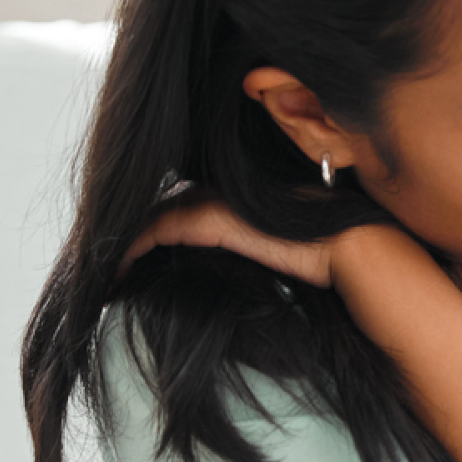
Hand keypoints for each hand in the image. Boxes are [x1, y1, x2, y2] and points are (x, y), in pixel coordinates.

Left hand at [122, 195, 339, 287]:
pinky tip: (114, 274)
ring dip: (123, 244)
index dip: (150, 229)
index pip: (180, 205)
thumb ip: (254, 246)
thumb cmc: (330, 258)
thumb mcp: (284, 248)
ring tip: (105, 274)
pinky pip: (154, 231)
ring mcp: (217, 200)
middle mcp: (223, 187)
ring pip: (150, 216)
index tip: (130, 260)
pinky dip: (129, 250)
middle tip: (108, 268)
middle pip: (159, 207)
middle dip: (128, 235)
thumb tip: (238, 268)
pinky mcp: (211, 219)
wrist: (355, 250)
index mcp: (238, 191)